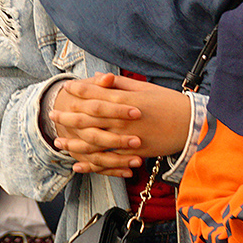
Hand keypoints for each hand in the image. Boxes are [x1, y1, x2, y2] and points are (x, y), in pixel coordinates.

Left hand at [49, 74, 191, 175]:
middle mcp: (122, 120)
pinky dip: (92, 163)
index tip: (65, 89)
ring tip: (59, 142)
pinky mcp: (134, 153)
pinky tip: (79, 164)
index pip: (95, 95)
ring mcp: (127, 138)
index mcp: (125, 101)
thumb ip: (121, 85)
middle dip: (69, 116)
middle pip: (89, 118)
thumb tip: (102, 78)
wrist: (190, 124)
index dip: (79, 91)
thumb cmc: (169, 103)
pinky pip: (109, 160)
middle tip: (52, 115)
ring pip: (95, 142)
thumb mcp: (145, 89)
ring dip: (75, 142)